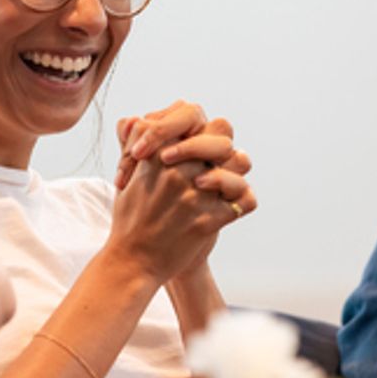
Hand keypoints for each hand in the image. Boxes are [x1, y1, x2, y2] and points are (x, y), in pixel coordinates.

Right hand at [112, 103, 257, 278]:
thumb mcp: (131, 174)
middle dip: (222, 151)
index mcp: (155, 154)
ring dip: (235, 176)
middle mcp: (175, 169)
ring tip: (223, 189)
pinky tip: (229, 208)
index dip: (201, 128)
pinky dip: (241, 204)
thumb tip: (142, 118)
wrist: (132, 261)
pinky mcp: (207, 220)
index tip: (195, 144)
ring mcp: (193, 194)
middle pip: (221, 139)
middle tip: (214, 165)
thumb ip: (138, 144)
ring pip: (239, 163)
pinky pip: (245, 200)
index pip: (192, 116)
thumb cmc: (132, 216)